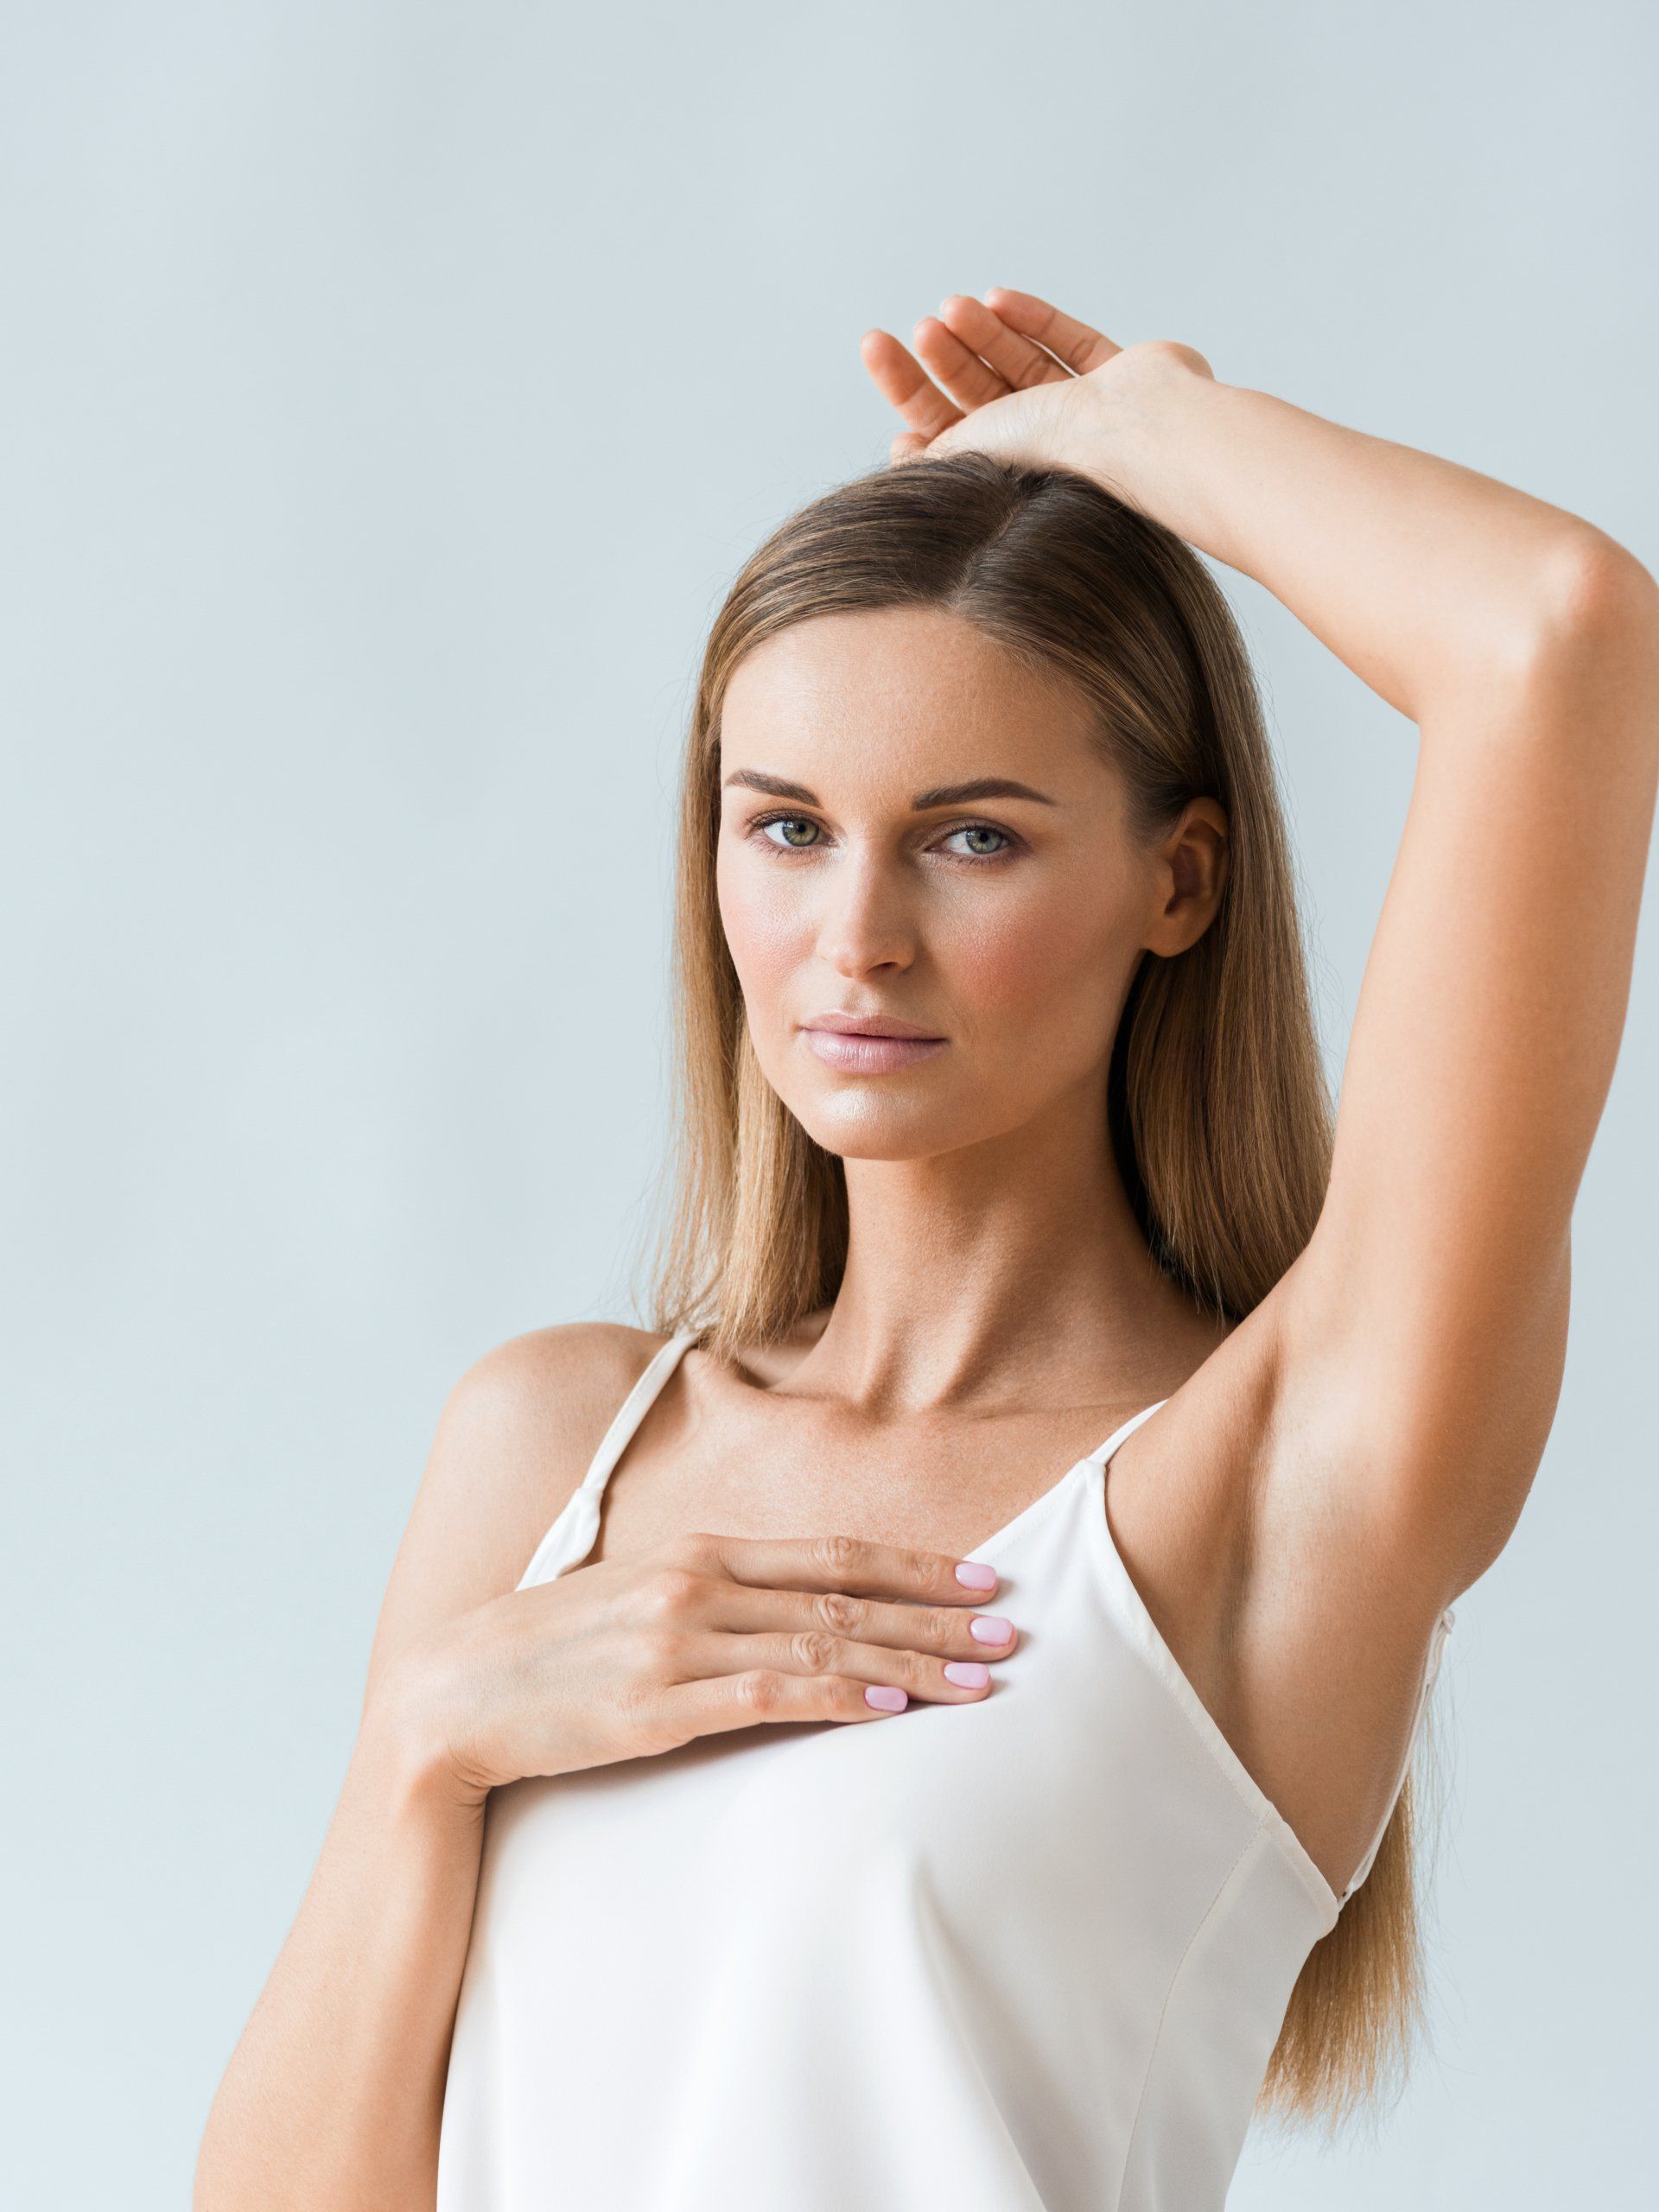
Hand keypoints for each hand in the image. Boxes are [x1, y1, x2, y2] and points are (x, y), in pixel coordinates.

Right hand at [394, 1531, 1020, 1805]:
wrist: (455, 1696)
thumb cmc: (552, 1649)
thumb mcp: (637, 1595)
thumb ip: (715, 1592)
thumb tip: (792, 1605)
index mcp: (698, 1551)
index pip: (831, 1553)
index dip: (914, 1564)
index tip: (983, 1576)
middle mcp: (699, 1585)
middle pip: (844, 1597)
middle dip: (936, 1615)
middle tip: (1011, 1629)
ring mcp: (680, 1644)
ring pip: (823, 1647)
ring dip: (911, 1665)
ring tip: (979, 1680)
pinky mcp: (661, 1706)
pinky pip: (770, 1698)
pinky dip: (839, 1701)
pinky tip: (890, 1710)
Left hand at [859, 287, 1212, 473]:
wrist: (1137, 432)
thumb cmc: (1057, 455)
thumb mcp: (967, 459)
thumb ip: (933, 456)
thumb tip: (901, 449)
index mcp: (1006, 477)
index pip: (945, 428)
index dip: (909, 389)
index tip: (877, 348)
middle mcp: (1045, 448)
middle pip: (981, 393)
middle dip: (945, 356)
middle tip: (919, 328)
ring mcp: (1086, 412)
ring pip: (1022, 364)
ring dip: (984, 333)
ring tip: (950, 307)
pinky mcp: (1118, 377)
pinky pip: (1070, 343)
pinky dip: (1034, 320)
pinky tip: (998, 298)